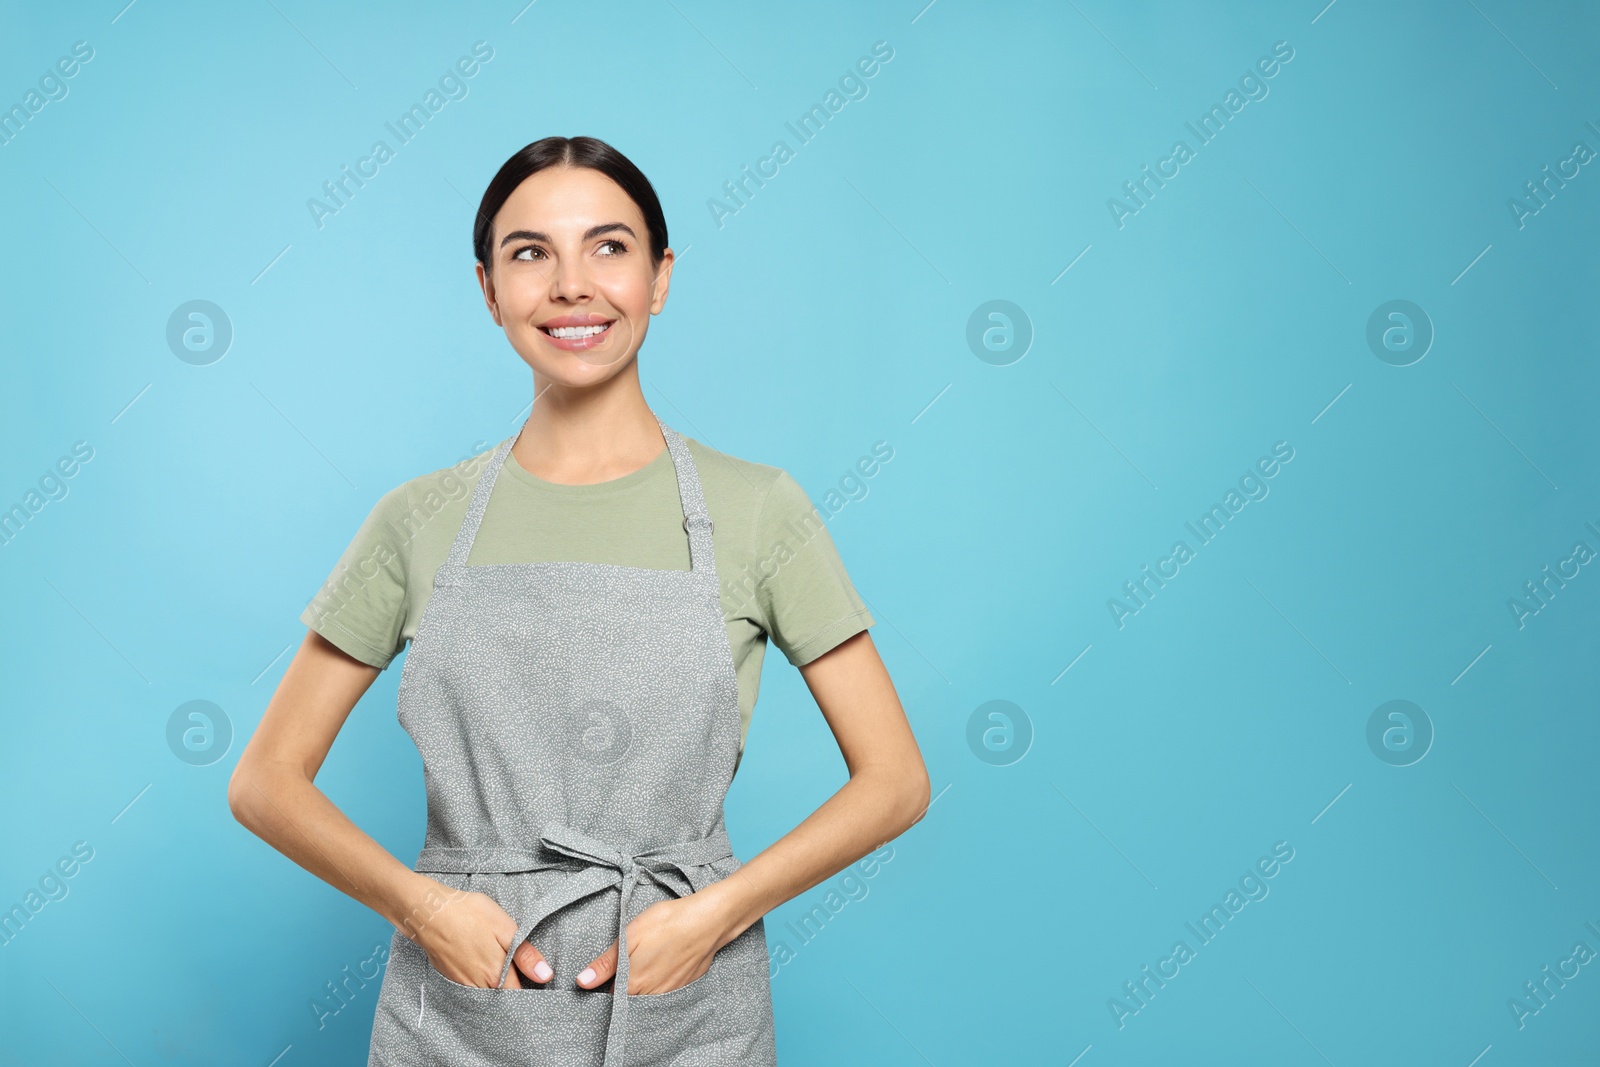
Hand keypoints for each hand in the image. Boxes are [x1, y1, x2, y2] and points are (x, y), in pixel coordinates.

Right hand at [406, 877, 554, 988]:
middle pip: (502, 997)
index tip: (534, 979)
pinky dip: (480, 982)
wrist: (429, 913)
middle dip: (512, 988)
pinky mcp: (452, 978)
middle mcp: (479, 986)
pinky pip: (471, 989)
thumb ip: (524, 954)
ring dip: (495, 986)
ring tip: (497, 964)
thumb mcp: (504, 927)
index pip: (519, 995)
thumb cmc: (469, 914)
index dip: (529, 987)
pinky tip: (481, 964)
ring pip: (486, 994)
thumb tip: (545, 976)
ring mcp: (463, 984)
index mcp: (496, 975)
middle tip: (517, 969)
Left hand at [575, 892, 728, 994]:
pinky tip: (661, 969)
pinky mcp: (684, 987)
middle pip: (628, 1003)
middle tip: (624, 971)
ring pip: (647, 1001)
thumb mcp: (630, 936)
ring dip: (641, 992)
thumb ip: (607, 963)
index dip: (603, 990)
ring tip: (644, 968)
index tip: (600, 981)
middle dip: (622, 993)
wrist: (708, 921)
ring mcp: (670, 994)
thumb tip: (583, 982)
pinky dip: (658, 988)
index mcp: (633, 985)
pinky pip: (664, 996)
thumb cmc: (668, 924)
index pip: (610, 1000)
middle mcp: (651, 996)